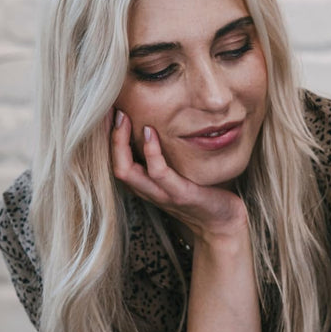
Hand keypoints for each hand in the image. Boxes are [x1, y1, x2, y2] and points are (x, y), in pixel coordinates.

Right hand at [111, 109, 246, 241]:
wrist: (223, 222)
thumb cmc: (202, 192)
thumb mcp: (179, 170)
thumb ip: (166, 153)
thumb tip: (159, 120)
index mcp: (143, 184)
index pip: (115, 160)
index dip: (107, 136)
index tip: (109, 109)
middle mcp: (146, 191)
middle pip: (114, 165)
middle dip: (109, 136)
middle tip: (113, 109)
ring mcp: (161, 194)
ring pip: (126, 171)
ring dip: (121, 142)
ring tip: (123, 117)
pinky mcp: (180, 195)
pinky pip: (158, 172)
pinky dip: (151, 151)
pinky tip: (150, 132)